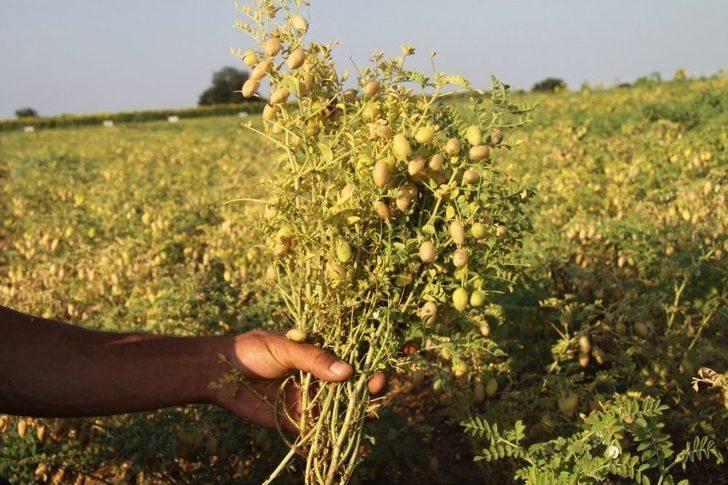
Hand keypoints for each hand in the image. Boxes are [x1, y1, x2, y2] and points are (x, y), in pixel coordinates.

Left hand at [210, 330, 386, 432]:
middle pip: (354, 386)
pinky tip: (347, 441)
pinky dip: (334, 438)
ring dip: (357, 414)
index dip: (371, 362)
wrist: (221, 373)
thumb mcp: (285, 347)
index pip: (353, 357)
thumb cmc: (253, 351)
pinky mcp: (297, 421)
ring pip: (342, 411)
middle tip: (376, 388)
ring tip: (369, 415)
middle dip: (370, 388)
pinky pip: (320, 432)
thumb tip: (348, 372)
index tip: (381, 367)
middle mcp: (320, 378)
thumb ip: (315, 359)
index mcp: (320, 354)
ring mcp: (311, 401)